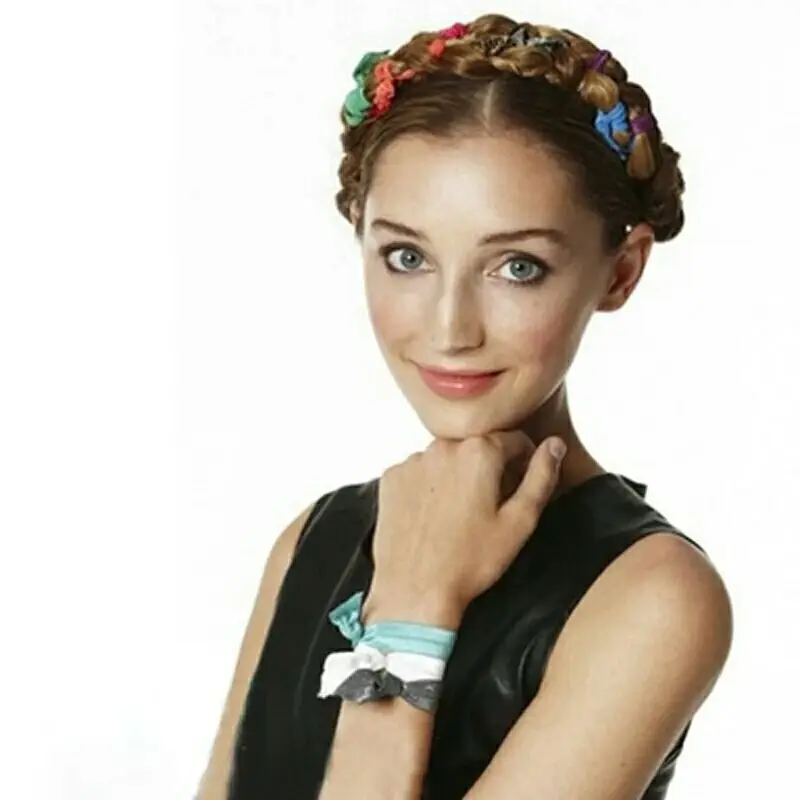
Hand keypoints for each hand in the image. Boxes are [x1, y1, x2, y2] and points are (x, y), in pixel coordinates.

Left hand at [364, 432, 566, 625]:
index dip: (523, 462)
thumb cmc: (468, 562)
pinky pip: (419, 471)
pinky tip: (433, 516)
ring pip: (447, 458)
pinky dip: (429, 486)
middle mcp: (442, 447)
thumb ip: (541, 477)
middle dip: (488, 469)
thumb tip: (554, 444)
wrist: (414, 590)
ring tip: (458, 516)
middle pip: (477, 447)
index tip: (518, 485)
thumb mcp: (519, 522)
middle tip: (488, 508)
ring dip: (457, 476)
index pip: (513, 440)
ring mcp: (413, 461)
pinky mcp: (392, 477)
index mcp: (479, 453)